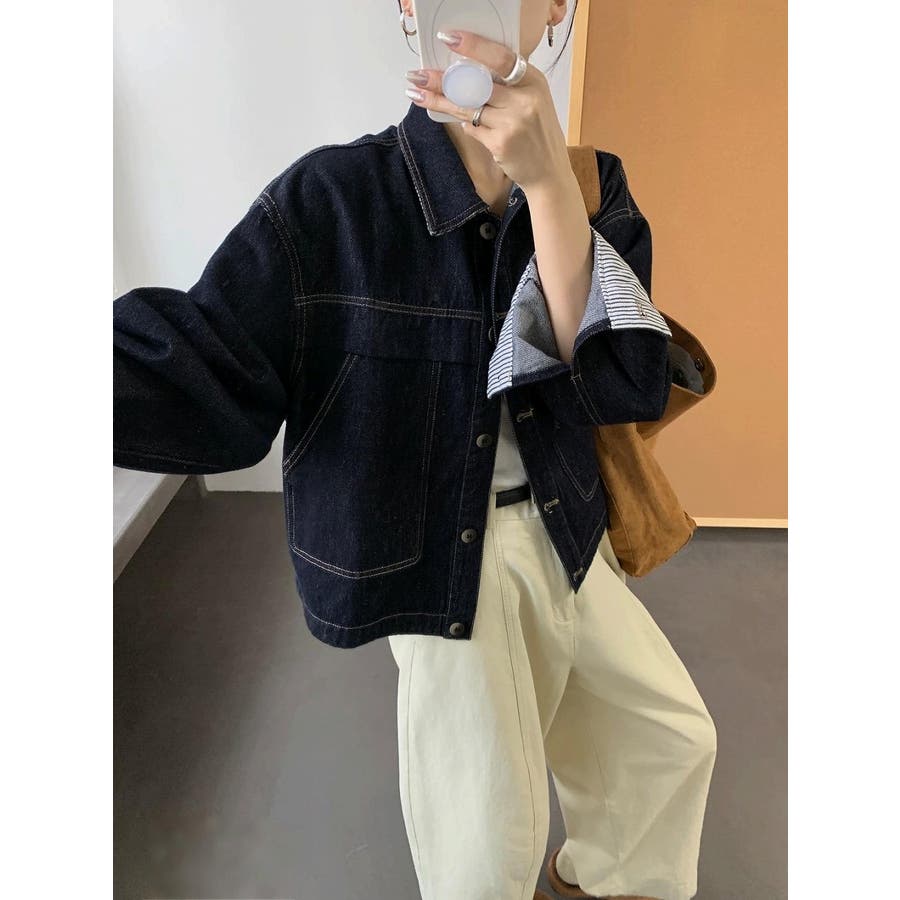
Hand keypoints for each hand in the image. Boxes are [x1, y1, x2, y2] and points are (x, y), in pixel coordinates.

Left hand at [404, 29, 571, 192]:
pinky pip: (472, 128)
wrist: (549, 171)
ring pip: (468, 106)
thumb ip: (509, 85)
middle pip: (476, 83)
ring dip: (440, 100)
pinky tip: (466, 123)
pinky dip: (467, 124)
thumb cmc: (537, 133)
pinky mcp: (500, 143)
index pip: (500, 58)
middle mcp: (524, 99)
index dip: (473, 46)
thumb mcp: (533, 100)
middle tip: (417, 74)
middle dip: (442, 78)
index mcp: (533, 81)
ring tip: (417, 93)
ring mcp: (512, 123)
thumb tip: (468, 70)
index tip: (449, 38)